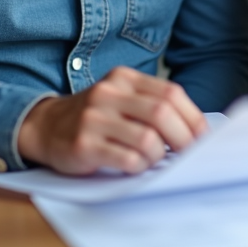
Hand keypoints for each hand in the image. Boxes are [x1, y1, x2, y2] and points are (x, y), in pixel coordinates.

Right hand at [16, 66, 207, 174]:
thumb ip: (152, 106)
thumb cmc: (95, 117)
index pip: (171, 93)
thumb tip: (196, 130)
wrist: (45, 126)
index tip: (202, 137)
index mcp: (124, 78)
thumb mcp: (121, 98)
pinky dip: (139, 168)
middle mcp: (108, 93)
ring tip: (152, 160)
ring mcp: (94, 118)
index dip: (192, 118)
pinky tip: (134, 167)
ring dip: (158, 157)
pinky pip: (126, 160)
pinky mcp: (83, 145)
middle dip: (183, 139)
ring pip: (147, 139)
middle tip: (187, 155)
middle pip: (162, 114)